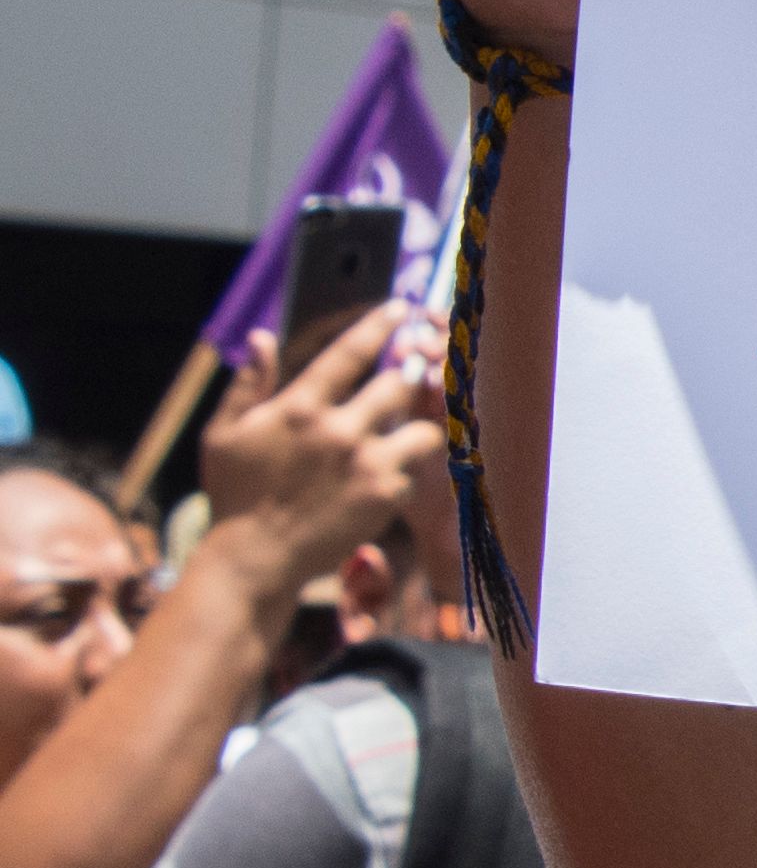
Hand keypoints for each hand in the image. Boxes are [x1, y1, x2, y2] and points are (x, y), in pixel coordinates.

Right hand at [190, 304, 445, 602]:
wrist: (253, 559)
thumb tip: (261, 337)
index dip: (380, 325)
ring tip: (400, 438)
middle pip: (399, 383)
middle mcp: (338, 427)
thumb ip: (248, 384)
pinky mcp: (387, 493)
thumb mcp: (225, 434)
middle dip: (405, 382)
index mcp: (299, 406)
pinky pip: (414, 469)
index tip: (403, 308)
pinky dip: (405, 471)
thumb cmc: (233, 496)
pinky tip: (385, 481)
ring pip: (422, 426)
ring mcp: (367, 461)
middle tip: (405, 386)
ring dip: (416, 428)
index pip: (350, 352)